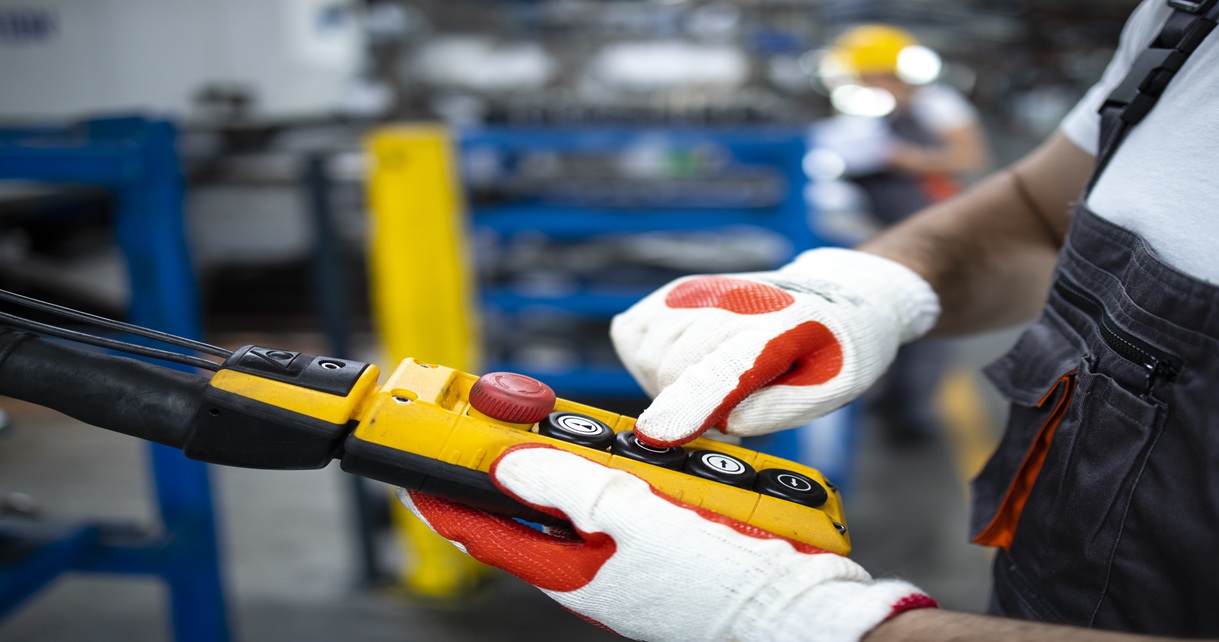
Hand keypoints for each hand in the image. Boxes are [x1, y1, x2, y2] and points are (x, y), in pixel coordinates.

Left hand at [397, 445, 935, 641]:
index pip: (487, 527)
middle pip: (535, 505)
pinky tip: (659, 466)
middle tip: (506, 415)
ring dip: (591, 464)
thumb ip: (571, 484)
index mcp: (573, 568)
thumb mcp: (636, 521)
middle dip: (522, 459)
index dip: (445, 491)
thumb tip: (510, 460)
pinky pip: (638, 501)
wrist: (806, 610)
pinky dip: (637, 476)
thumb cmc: (725, 585)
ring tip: (603, 444)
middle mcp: (595, 565)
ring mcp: (633, 556)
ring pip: (590, 496)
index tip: (413, 458)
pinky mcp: (671, 544)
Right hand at [611, 248, 938, 445]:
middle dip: (685, 406)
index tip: (658, 434)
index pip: (724, 369)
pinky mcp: (677, 288)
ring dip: (664, 383)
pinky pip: (631, 332)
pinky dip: (645, 356)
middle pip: (671, 370)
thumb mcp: (825, 392)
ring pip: (646, 353)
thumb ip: (771, 410)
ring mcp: (700, 291)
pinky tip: (683, 363)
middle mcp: (732, 303)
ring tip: (705, 387)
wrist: (834, 294)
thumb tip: (718, 423)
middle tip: (722, 411)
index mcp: (781, 331)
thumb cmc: (830, 352)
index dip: (688, 403)